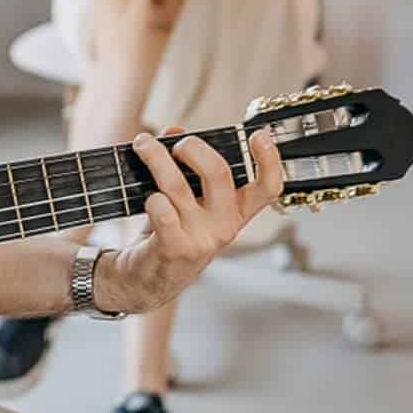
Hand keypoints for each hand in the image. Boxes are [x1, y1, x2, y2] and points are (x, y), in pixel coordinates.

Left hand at [96, 126, 282, 314]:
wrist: (145, 280)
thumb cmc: (168, 233)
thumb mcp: (186, 200)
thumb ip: (184, 165)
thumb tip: (173, 131)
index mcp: (235, 213)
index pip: (267, 189)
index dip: (269, 161)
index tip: (259, 135)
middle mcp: (224, 226)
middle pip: (219, 174)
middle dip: (194, 148)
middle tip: (177, 144)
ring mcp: (200, 239)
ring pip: (178, 185)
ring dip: (156, 158)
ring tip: (143, 145)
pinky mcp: (173, 248)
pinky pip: (162, 211)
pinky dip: (152, 198)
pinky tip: (147, 196)